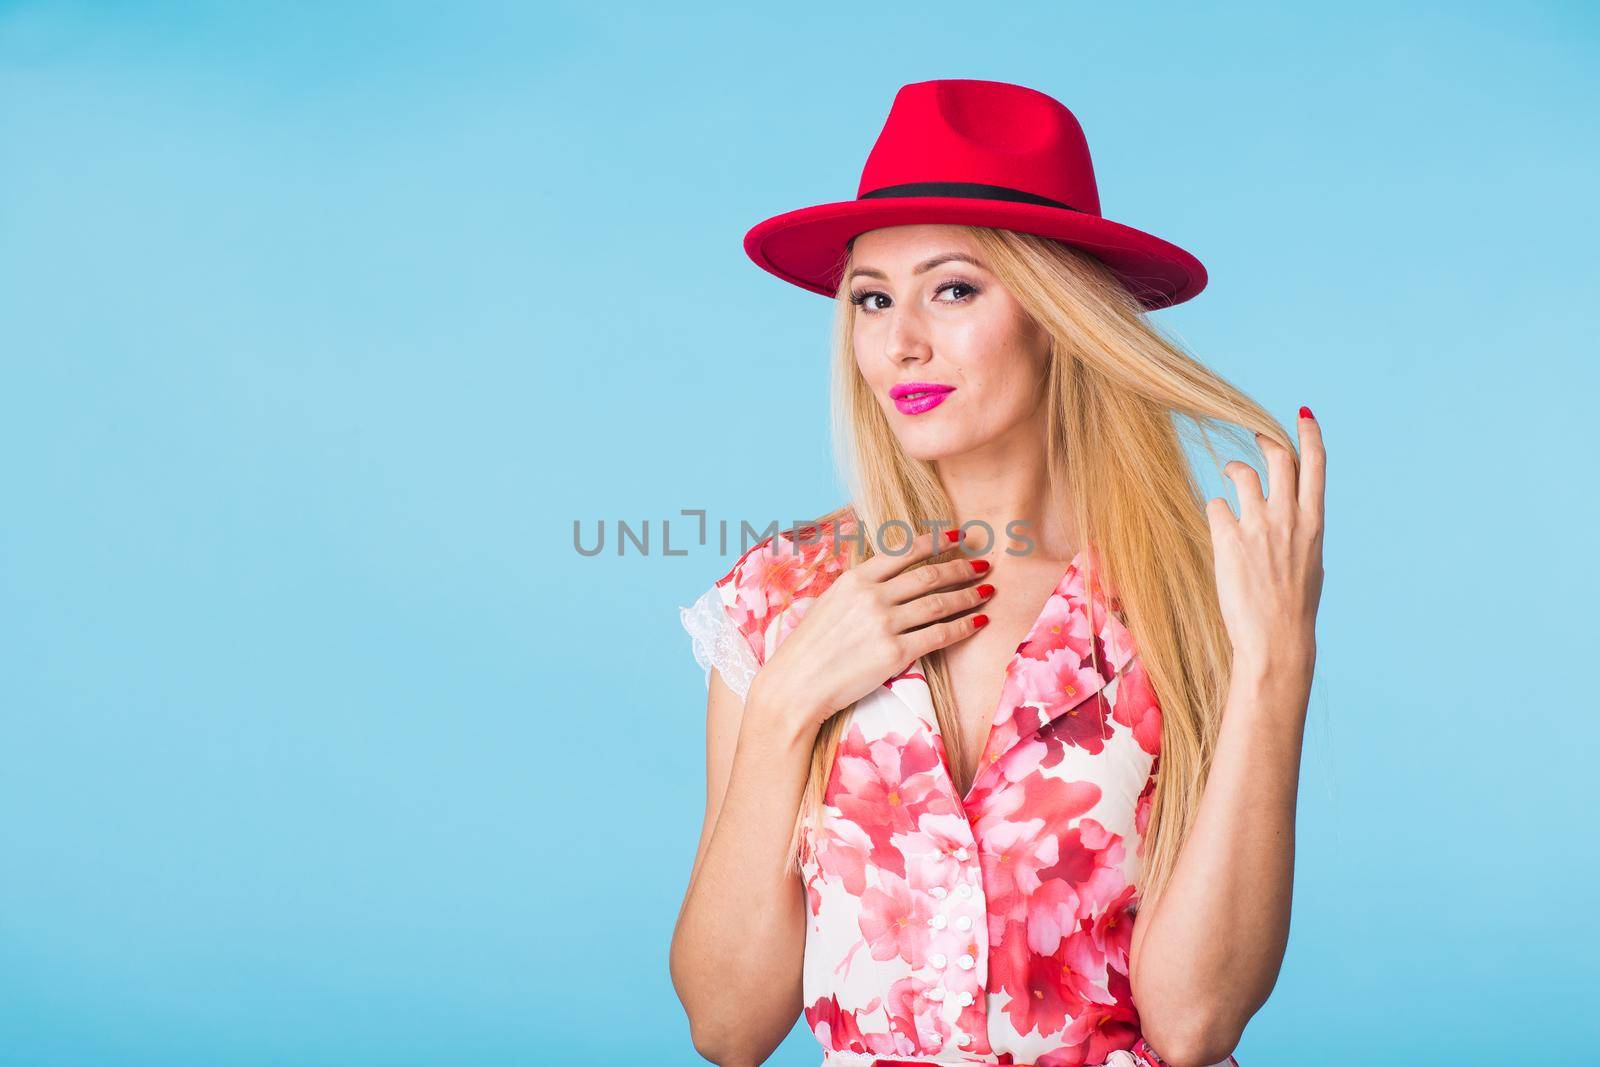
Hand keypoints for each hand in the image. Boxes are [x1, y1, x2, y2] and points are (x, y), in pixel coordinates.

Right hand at [750, 528, 995, 730]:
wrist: (796, 684)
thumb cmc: (809, 648)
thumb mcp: (829, 603)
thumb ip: (858, 589)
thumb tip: (885, 580)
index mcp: (855, 579)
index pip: (904, 551)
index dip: (935, 541)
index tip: (957, 535)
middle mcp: (872, 596)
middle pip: (928, 575)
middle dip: (961, 567)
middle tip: (983, 564)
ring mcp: (884, 624)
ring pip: (938, 603)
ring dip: (967, 595)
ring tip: (987, 591)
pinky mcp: (894, 653)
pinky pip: (939, 634)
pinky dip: (963, 626)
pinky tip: (978, 622)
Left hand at [1206, 407, 1325, 674]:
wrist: (1276, 640)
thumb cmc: (1294, 607)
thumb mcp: (1310, 563)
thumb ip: (1302, 532)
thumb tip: (1294, 514)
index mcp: (1314, 522)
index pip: (1315, 464)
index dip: (1309, 434)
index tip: (1303, 414)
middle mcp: (1288, 517)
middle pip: (1277, 457)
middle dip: (1264, 439)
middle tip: (1255, 436)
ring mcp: (1258, 526)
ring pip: (1241, 473)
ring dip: (1234, 471)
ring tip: (1231, 483)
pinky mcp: (1228, 539)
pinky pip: (1216, 506)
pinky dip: (1217, 512)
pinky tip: (1219, 530)